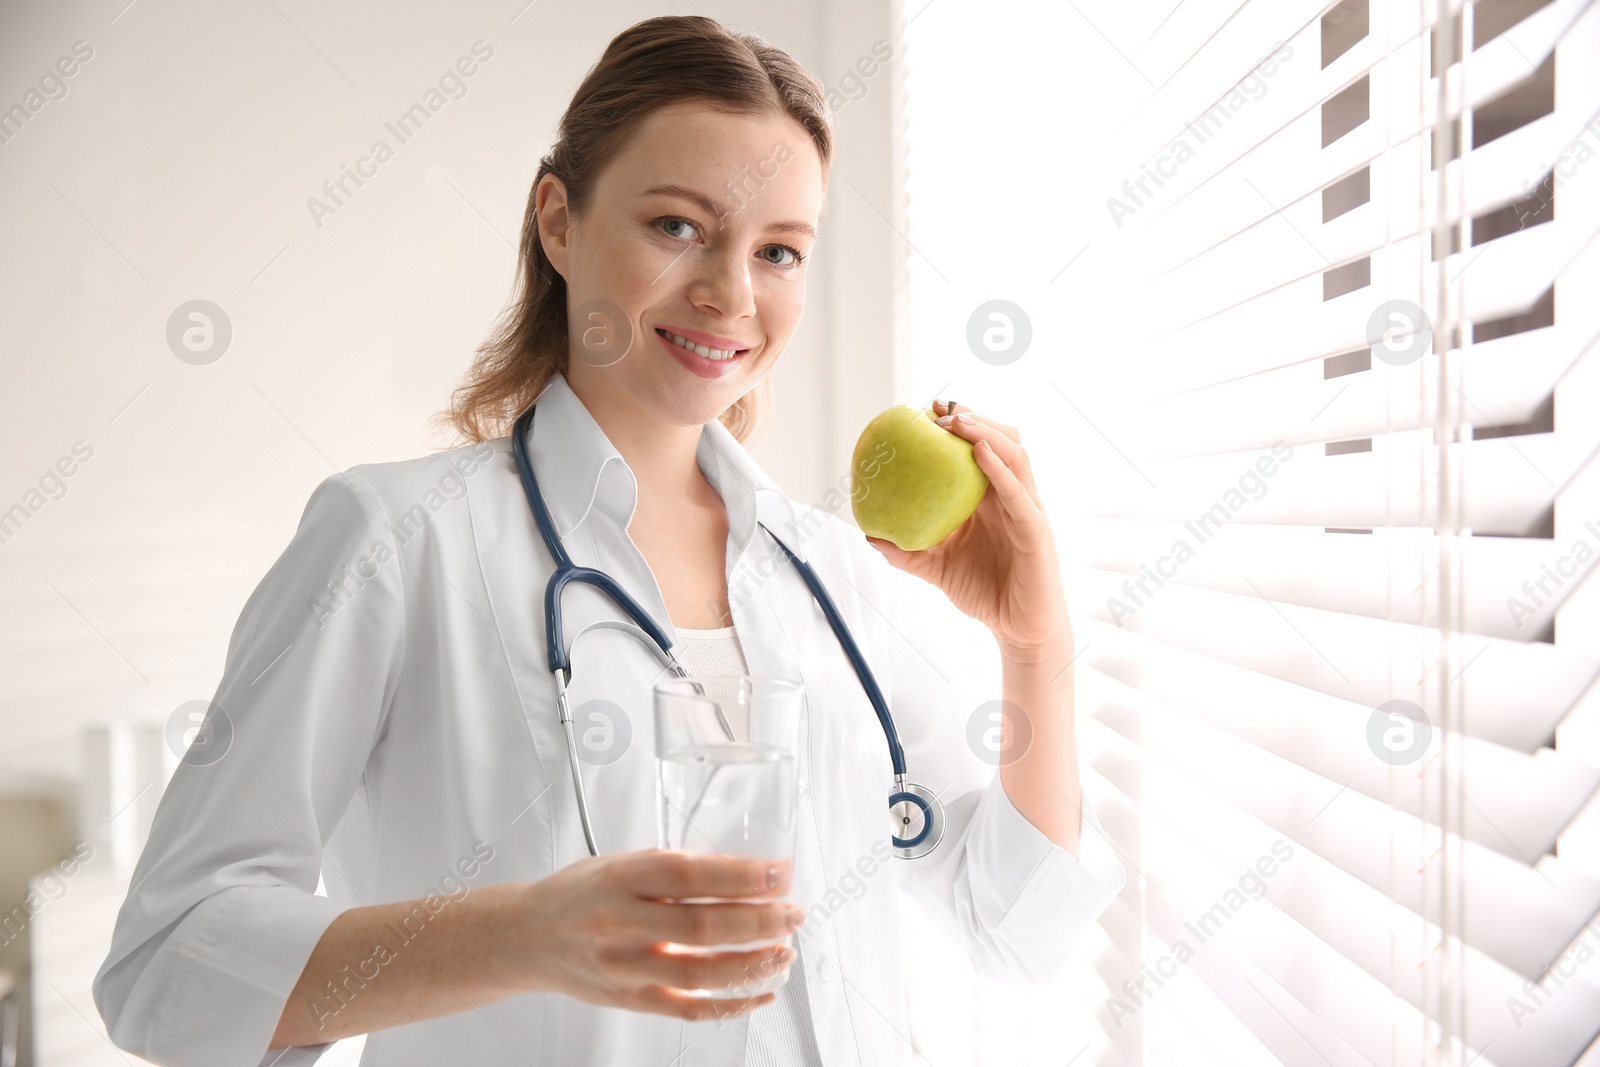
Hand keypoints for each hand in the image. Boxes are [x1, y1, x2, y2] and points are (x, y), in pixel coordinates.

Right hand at [510, 850, 804, 1020]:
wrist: (526, 937)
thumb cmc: (579, 895)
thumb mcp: (619, 863)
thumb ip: (672, 868)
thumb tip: (743, 870)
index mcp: (620, 879)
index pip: (689, 875)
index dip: (741, 876)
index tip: (780, 872)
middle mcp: (620, 923)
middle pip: (702, 926)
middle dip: (760, 920)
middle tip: (793, 913)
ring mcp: (625, 967)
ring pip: (700, 973)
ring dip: (752, 963)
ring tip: (785, 951)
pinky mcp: (630, 1000)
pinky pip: (688, 1010)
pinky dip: (731, 1004)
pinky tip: (760, 991)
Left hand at [865, 399, 1068, 657]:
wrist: (1018, 628)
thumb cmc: (984, 593)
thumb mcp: (937, 568)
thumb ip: (907, 552)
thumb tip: (869, 534)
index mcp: (993, 499)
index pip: (981, 450)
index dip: (961, 424)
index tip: (926, 410)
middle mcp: (1013, 496)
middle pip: (1002, 441)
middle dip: (974, 417)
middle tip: (939, 408)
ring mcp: (1027, 509)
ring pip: (1015, 456)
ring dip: (987, 432)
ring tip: (957, 420)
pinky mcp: (1036, 529)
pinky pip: (1017, 492)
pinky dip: (999, 469)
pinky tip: (979, 453)